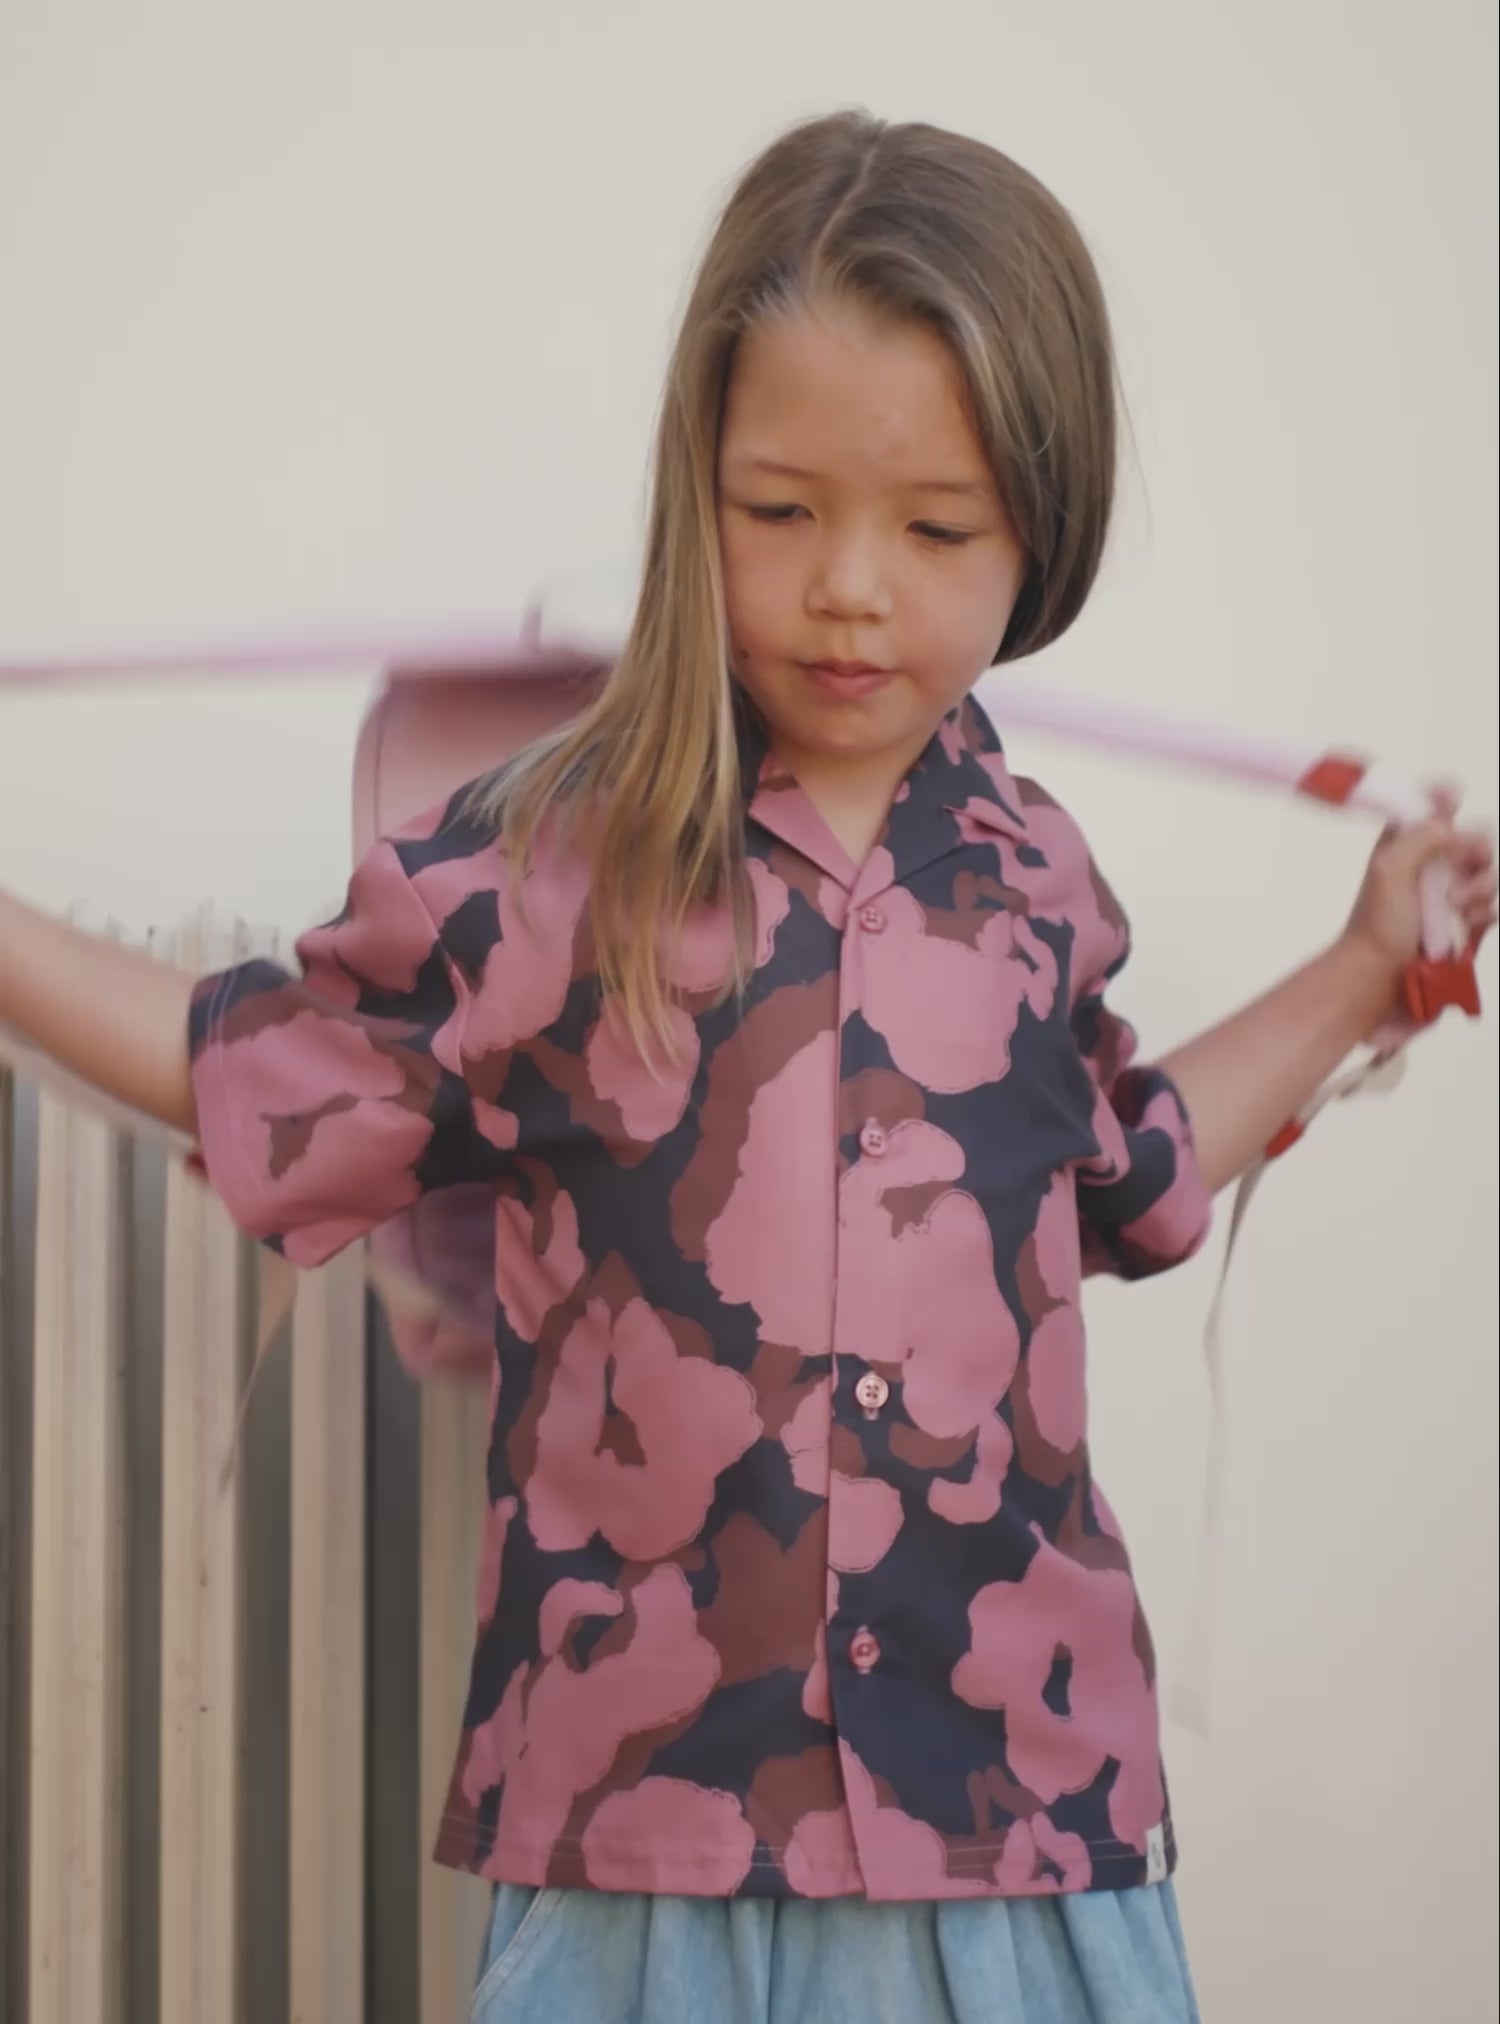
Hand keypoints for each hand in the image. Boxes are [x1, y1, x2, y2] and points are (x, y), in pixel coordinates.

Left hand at [1341, 786, 1496, 987]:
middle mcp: (1431, 865)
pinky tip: (1466, 924)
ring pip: (1489, 874)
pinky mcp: (1466, 924)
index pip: (1432, 805)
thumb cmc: (1378, 925)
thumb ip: (1422, 835)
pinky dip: (1485, 914)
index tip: (1452, 802)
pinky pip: (1493, 908)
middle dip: (1476, 851)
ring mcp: (1451, 895)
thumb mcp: (1390, 868)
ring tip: (1455, 908)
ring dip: (1478, 889)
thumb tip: (1455, 822)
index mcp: (1406, 843)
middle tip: (1460, 869)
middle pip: (1476, 837)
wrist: (1381, 980)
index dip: (1445, 798)